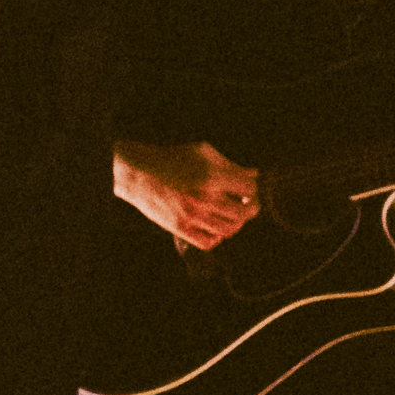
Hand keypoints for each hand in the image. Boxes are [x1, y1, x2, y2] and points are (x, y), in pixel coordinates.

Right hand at [118, 139, 261, 250]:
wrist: (140, 173)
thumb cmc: (173, 158)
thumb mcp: (204, 152)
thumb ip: (231, 164)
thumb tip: (254, 174)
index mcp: (213, 176)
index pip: (250, 188)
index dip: (253, 188)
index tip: (248, 188)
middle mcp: (206, 198)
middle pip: (245, 212)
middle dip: (251, 207)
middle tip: (247, 203)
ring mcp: (193, 216)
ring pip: (230, 229)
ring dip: (236, 223)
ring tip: (233, 215)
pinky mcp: (181, 229)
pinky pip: (209, 242)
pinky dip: (217, 237)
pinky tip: (215, 226)